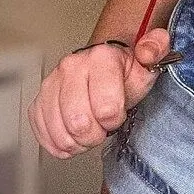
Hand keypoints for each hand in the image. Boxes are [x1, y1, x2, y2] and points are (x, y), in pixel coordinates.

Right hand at [27, 28, 170, 158]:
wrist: (102, 68)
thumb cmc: (125, 72)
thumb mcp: (148, 61)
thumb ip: (156, 49)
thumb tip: (148, 50)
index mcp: (100, 57)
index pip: (106, 107)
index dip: (115, 118)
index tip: (118, 113)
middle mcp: (71, 67)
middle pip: (79, 123)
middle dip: (96, 133)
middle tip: (103, 125)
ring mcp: (50, 85)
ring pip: (61, 134)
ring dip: (79, 141)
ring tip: (90, 128)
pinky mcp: (37, 103)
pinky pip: (44, 137)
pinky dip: (61, 144)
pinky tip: (74, 134)